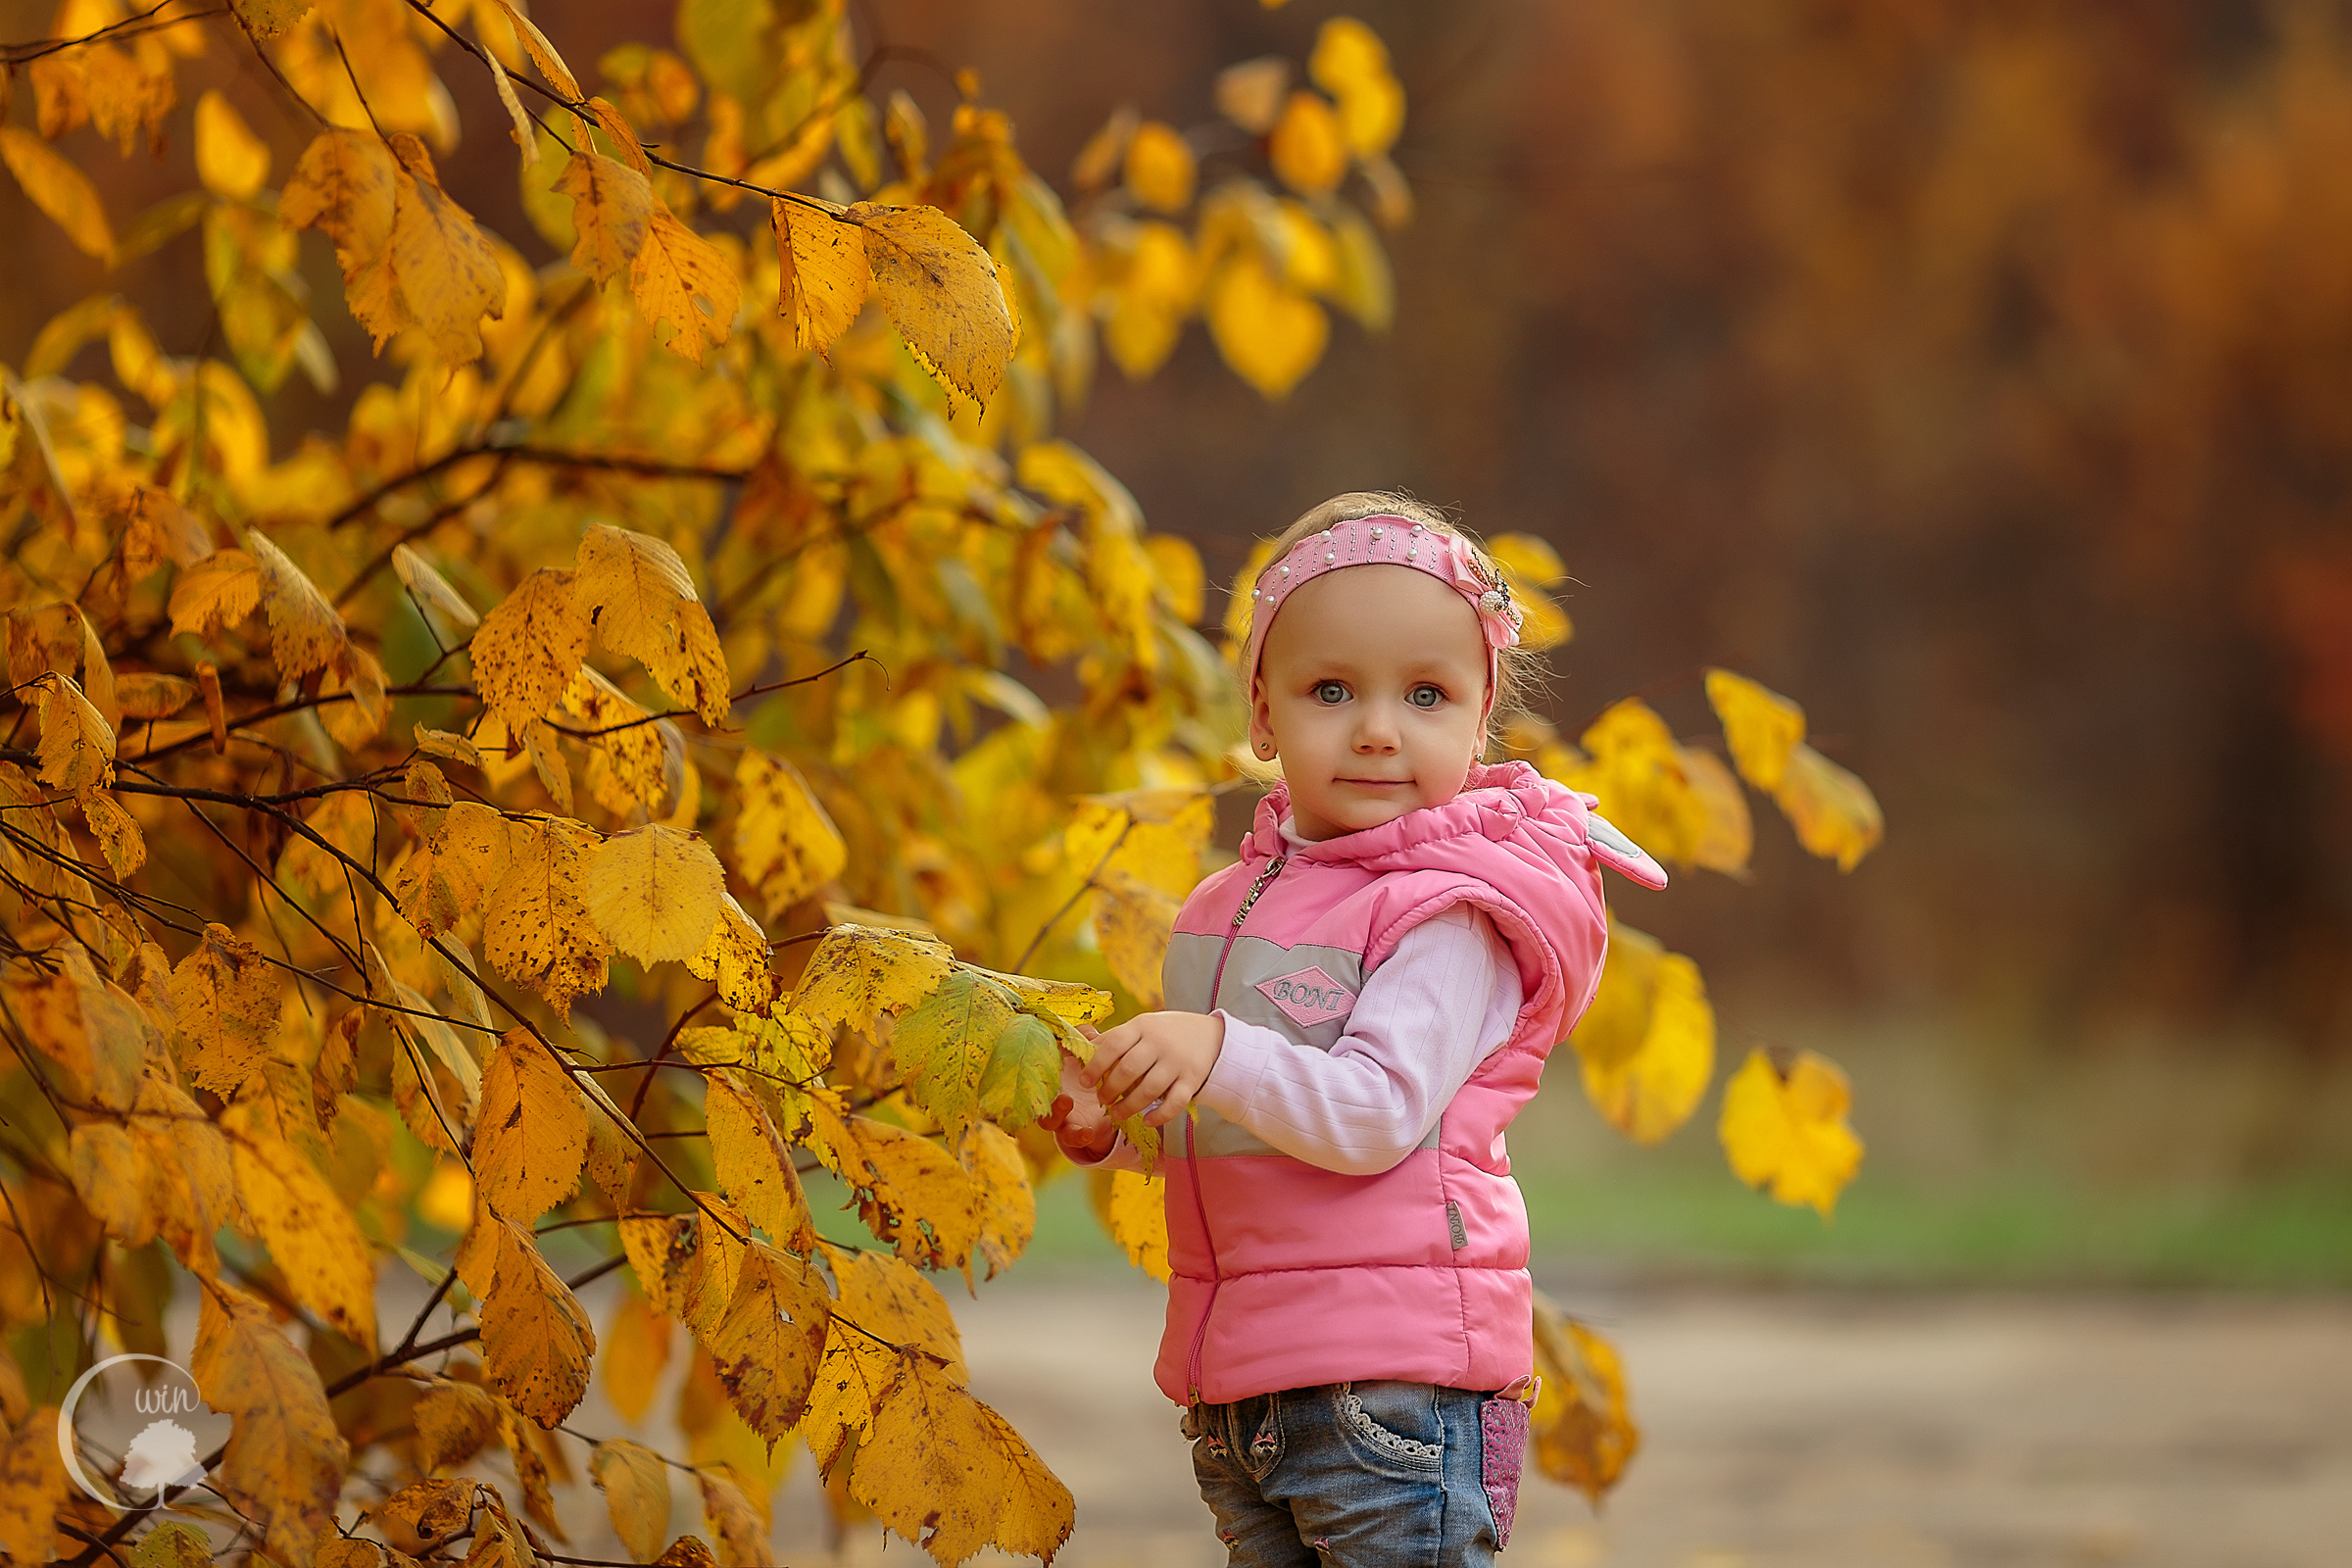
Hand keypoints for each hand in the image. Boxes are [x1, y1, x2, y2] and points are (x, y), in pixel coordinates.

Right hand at [1038, 1047, 1116, 1161]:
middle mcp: (1050, 1097)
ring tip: (1066, 1101)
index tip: (1035, 1047)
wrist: (1105, 1106)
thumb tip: (1088, 1031)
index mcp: (1050, 1076)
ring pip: (1047, 1119)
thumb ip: (1087, 1043)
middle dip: (1035, 1088)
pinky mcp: (1073, 1131)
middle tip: (1044, 1071)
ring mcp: (1059, 1116)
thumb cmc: (1090, 1076)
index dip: (1031, 1059)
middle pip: (1033, 1096)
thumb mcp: (1090, 1058)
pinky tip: (1089, 1132)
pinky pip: (1071, 1137)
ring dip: (1055, 1111)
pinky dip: (1078, 1136)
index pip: (1034, 1068)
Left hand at [1080, 1010, 1224, 1128]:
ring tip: (1117, 1113)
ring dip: (1129, 1106)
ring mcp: (1177, 1062)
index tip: (1084, 1082)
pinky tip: (1146, 1120)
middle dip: (1110, 1089)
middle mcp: (1159, 1042)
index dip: (1095, 1065)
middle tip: (1102, 1099)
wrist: (1211, 1035)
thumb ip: (1115, 1039)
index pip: (1114, 1044)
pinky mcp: (1192, 1080)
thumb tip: (1080, 1049)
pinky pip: (1175, 1102)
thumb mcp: (1141, 1027)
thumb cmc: (1164, 1033)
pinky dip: (1159, 1115)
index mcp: (1142, 1026)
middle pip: (1129, 1069)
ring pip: (1150, 1089)